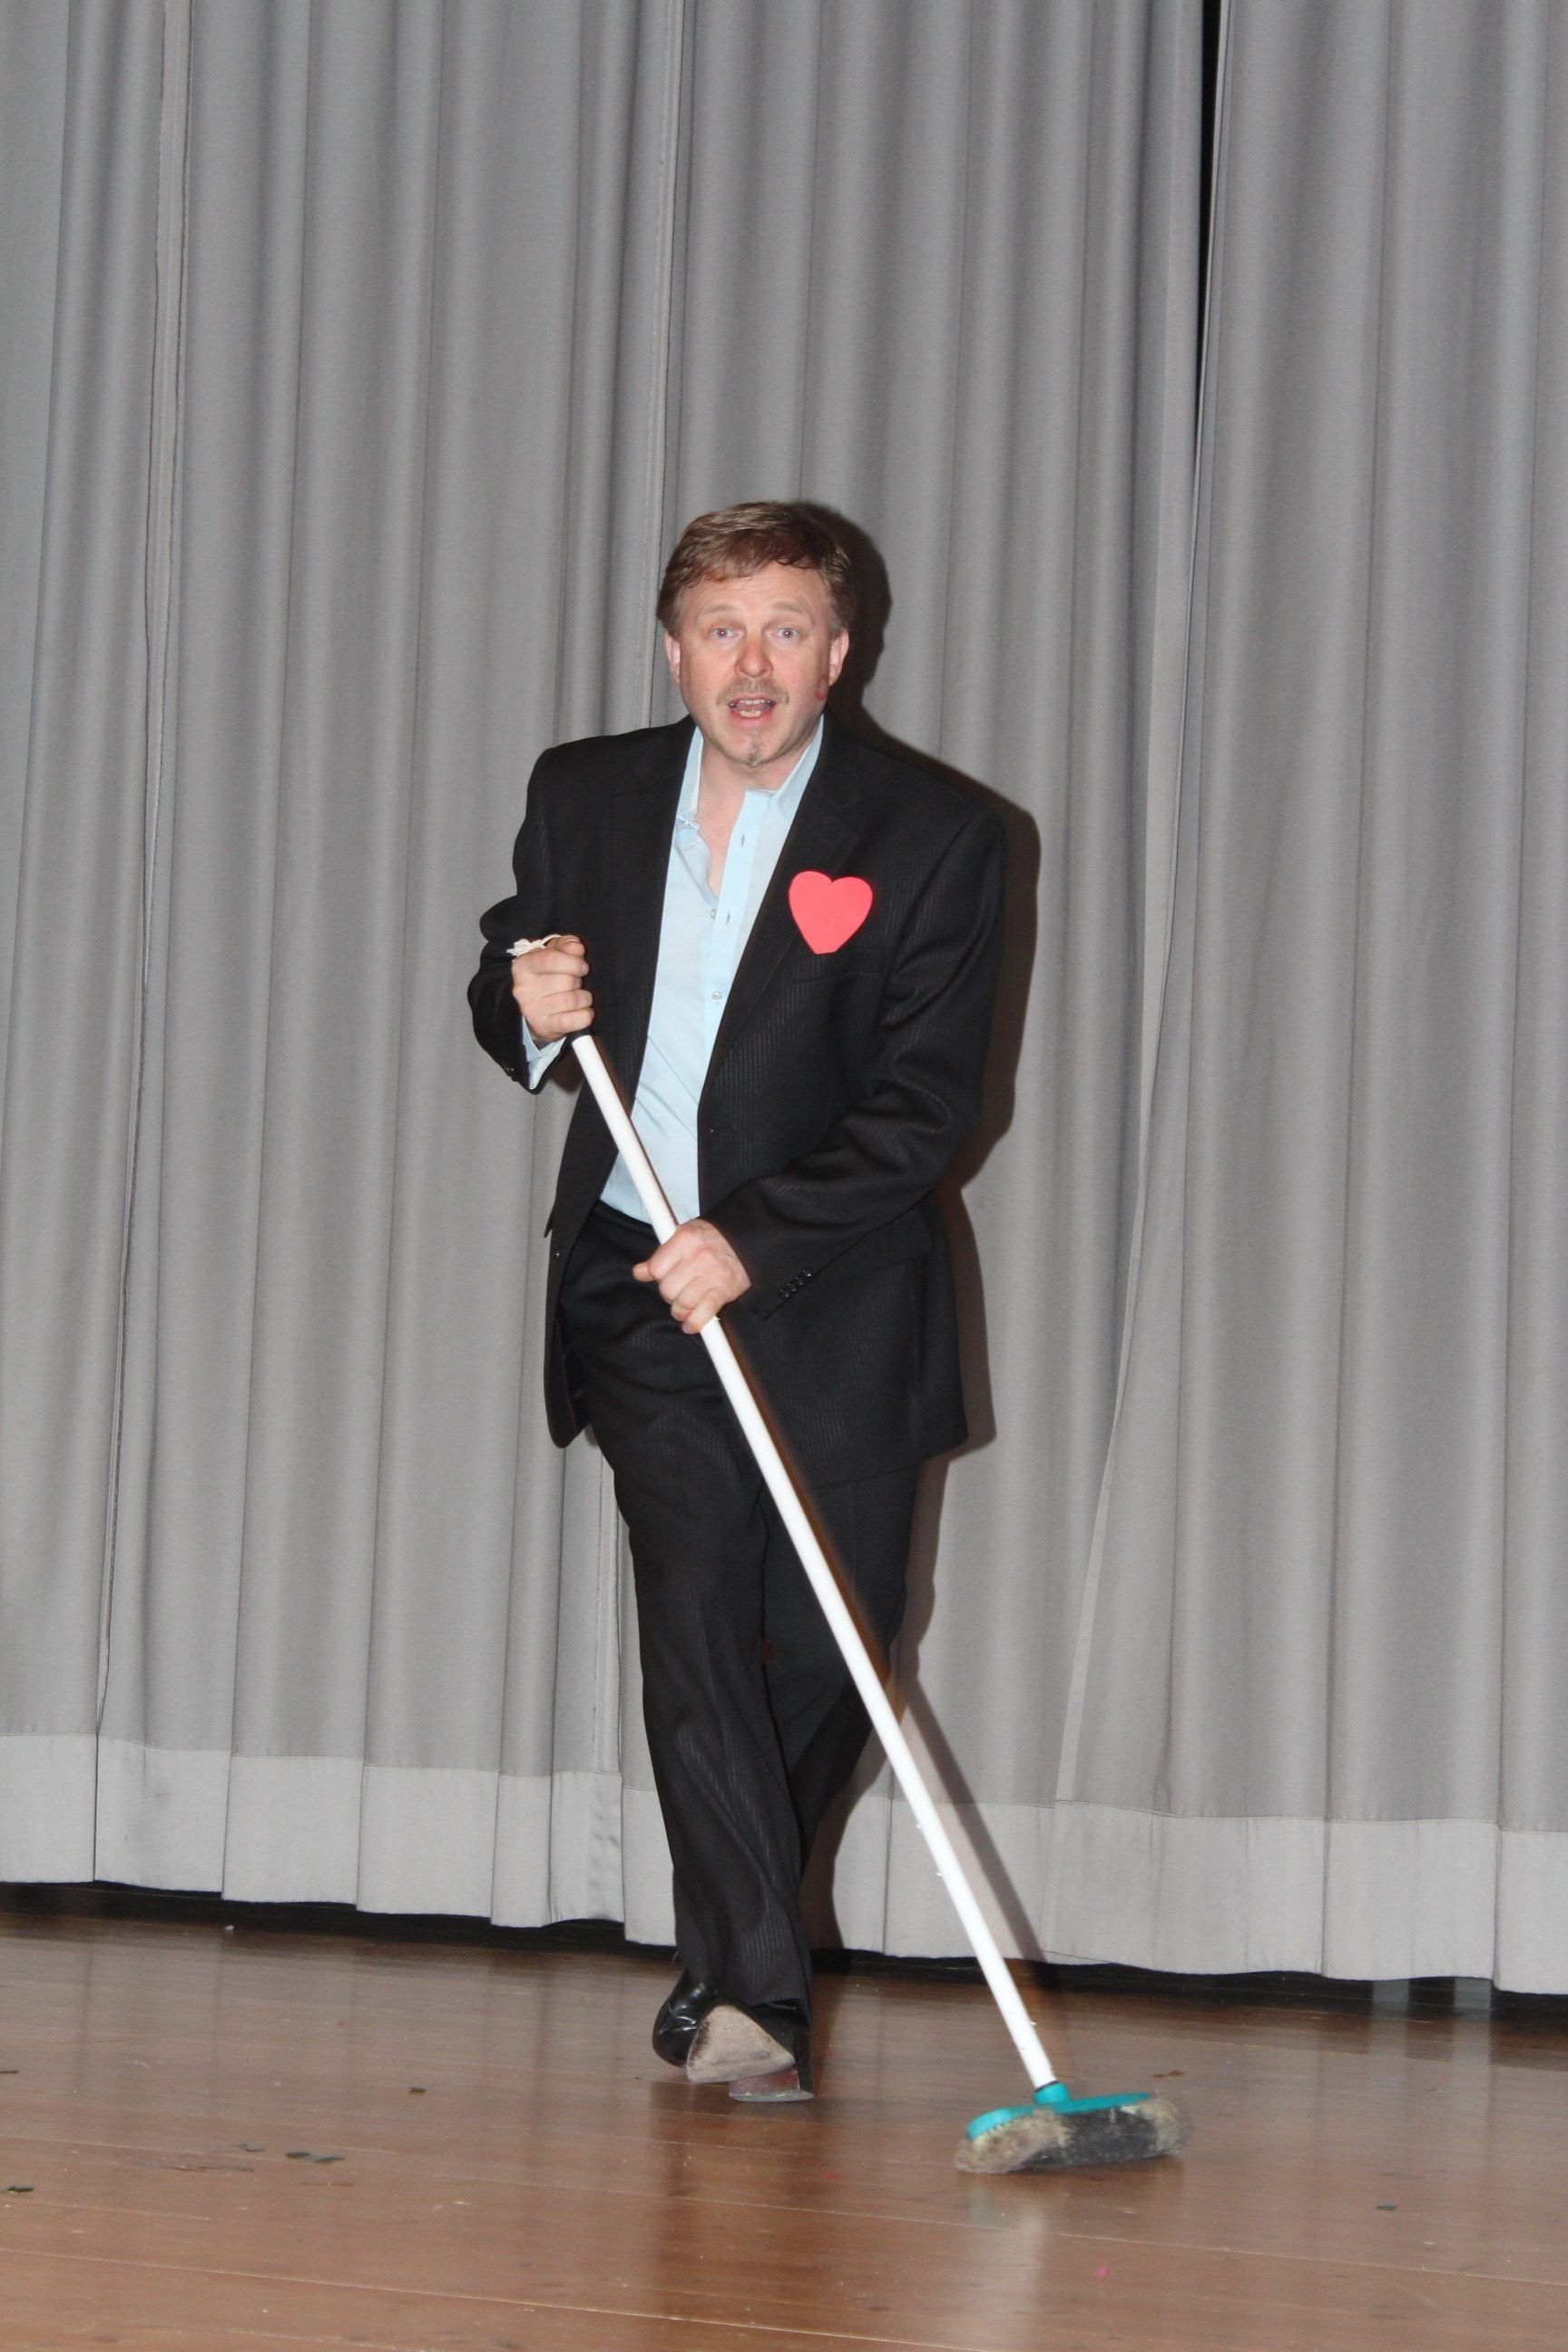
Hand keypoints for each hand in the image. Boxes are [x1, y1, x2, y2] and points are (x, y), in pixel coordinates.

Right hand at [512, 934, 592, 1044]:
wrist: (537, 1011)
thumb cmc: (548, 977)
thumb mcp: (554, 954)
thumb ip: (565, 945)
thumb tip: (576, 947)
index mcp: (523, 966)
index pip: (551, 958)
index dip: (573, 961)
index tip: (582, 966)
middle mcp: (523, 988)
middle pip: (566, 980)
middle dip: (578, 981)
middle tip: (575, 984)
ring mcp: (532, 1010)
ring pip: (573, 1000)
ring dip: (584, 998)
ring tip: (579, 997)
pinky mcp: (544, 1027)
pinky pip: (575, 1020)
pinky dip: (586, 1015)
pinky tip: (583, 1011)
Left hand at [634, 1219, 750, 1333]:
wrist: (748, 1239)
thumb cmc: (713, 1237)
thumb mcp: (685, 1235)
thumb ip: (662, 1254)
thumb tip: (639, 1272)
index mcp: (685, 1239)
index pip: (656, 1268)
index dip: (657, 1276)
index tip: (663, 1277)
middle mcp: (698, 1257)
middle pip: (668, 1289)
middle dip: (669, 1295)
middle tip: (677, 1291)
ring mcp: (712, 1275)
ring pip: (683, 1304)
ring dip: (680, 1311)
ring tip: (683, 1308)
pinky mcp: (725, 1290)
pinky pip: (704, 1313)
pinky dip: (694, 1323)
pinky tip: (690, 1324)